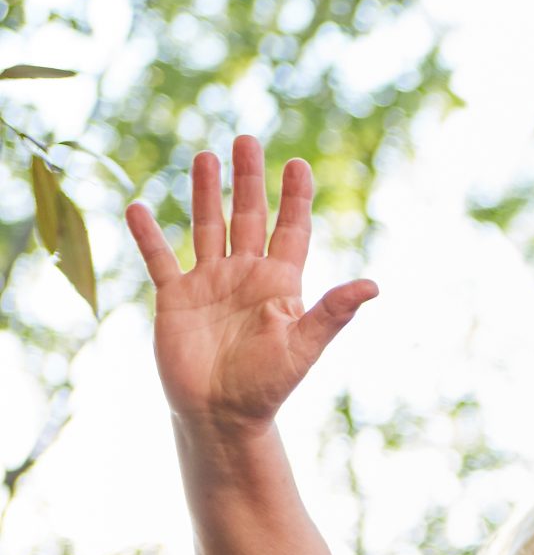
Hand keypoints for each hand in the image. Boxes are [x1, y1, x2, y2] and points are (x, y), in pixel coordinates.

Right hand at [126, 136, 376, 433]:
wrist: (222, 415)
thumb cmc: (269, 385)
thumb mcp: (304, 345)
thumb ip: (333, 312)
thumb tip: (373, 285)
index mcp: (281, 283)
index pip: (291, 230)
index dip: (295, 198)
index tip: (298, 164)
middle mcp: (246, 276)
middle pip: (248, 216)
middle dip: (249, 179)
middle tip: (248, 139)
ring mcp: (210, 283)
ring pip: (207, 226)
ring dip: (205, 192)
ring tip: (206, 155)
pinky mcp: (175, 298)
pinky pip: (160, 259)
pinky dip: (148, 234)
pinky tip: (139, 206)